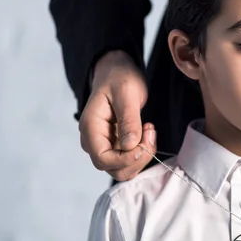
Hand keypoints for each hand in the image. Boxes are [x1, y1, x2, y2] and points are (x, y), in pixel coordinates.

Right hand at [78, 50, 156, 180]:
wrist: (117, 72)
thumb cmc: (119, 78)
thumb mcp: (127, 93)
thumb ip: (128, 120)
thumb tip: (129, 146)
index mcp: (90, 128)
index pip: (103, 159)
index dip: (125, 159)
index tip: (143, 143)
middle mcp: (94, 141)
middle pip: (114, 168)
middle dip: (137, 158)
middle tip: (150, 132)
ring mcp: (105, 145)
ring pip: (123, 168)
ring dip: (141, 156)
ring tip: (149, 130)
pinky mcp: (116, 146)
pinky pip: (130, 160)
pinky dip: (142, 152)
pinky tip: (147, 133)